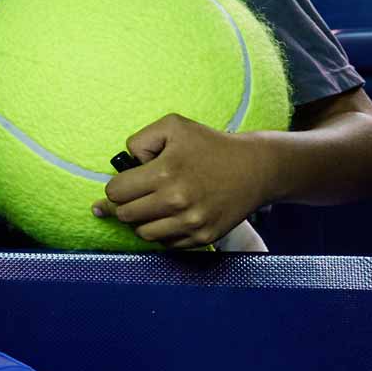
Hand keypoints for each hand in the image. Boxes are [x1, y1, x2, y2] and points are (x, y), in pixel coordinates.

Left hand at [93, 114, 272, 248]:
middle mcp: (176, 201)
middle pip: (125, 215)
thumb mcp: (173, 126)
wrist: (256, 168)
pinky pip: (167, 244)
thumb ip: (140, 140)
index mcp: (164, 173)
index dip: (115, 188)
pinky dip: (162, 233)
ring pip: (142, 233)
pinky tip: (169, 217)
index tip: (123, 185)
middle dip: (123, 205)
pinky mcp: (204, 237)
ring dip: (141, 222)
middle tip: (134, 197)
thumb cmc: (211, 144)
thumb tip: (126, 163)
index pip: (116, 192)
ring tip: (151, 207)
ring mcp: (191, 222)